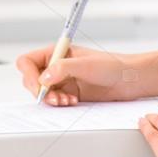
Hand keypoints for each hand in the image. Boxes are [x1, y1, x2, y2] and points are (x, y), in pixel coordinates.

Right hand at [15, 43, 142, 105]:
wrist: (129, 80)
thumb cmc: (112, 65)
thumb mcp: (87, 65)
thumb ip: (63, 68)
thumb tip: (45, 76)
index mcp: (57, 52)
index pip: (28, 62)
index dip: (30, 74)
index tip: (39, 86)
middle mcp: (57, 66)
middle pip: (32, 79)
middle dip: (40, 91)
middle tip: (54, 98)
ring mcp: (62, 80)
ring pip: (43, 92)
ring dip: (51, 99)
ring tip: (66, 101)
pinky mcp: (69, 93)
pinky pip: (55, 100)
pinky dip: (59, 104)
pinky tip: (72, 102)